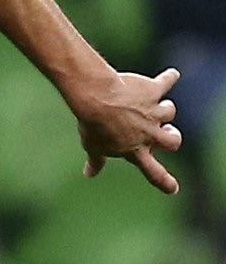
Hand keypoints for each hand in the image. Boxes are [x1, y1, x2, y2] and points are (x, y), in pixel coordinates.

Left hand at [77, 68, 182, 193]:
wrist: (96, 97)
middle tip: (167, 131)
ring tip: (152, 102)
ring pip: (169, 111)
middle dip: (173, 137)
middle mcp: (149, 132)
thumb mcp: (92, 145)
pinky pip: (165, 82)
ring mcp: (153, 111)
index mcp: (136, 150)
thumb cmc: (92, 123)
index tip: (173, 188)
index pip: (154, 173)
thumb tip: (89, 174)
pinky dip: (169, 78)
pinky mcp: (152, 90)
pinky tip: (171, 75)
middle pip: (174, 141)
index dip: (165, 182)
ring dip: (163, 107)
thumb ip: (96, 161)